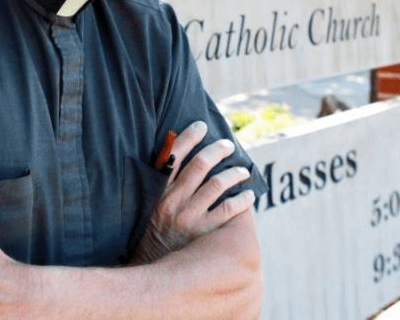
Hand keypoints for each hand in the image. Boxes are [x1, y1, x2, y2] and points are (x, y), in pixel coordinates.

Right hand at [130, 121, 255, 264]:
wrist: (151, 273)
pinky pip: (229, 212)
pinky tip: (249, 196)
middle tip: (228, 145)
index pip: (174, 156)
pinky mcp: (204, 235)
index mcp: (159, 192)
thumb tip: (180, 162)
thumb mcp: (150, 209)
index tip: (201, 125)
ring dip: (234, 173)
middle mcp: (174, 202)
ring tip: (242, 170)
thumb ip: (164, 188)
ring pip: (218, 185)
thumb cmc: (152, 237)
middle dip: (217, 150)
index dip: (188, 137)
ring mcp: (190, 218)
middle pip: (200, 165)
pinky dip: (242, 201)